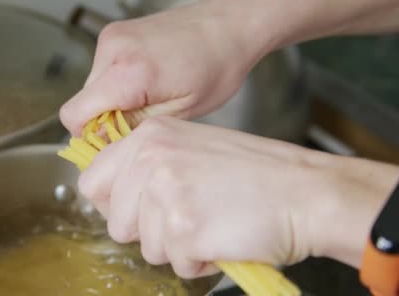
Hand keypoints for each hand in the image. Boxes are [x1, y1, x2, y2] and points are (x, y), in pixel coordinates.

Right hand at [60, 0, 269, 135]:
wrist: (227, 25)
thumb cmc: (216, 65)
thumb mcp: (179, 112)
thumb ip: (134, 128)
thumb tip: (104, 142)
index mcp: (130, 72)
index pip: (75, 114)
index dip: (88, 136)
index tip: (110, 144)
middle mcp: (114, 49)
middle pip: (83, 102)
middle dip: (104, 119)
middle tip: (139, 123)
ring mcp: (112, 37)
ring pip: (92, 88)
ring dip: (112, 100)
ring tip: (148, 98)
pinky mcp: (114, 33)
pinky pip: (102, 71)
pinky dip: (117, 83)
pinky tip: (146, 82)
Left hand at [78, 116, 398, 277]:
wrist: (307, 192)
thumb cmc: (257, 174)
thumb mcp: (191, 147)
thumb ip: (148, 163)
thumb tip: (116, 193)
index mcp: (149, 137)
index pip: (93, 181)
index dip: (114, 204)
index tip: (137, 210)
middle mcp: (150, 160)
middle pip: (116, 222)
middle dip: (148, 231)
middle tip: (188, 218)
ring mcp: (165, 194)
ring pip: (146, 247)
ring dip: (179, 247)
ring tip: (213, 224)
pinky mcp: (183, 229)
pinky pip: (177, 265)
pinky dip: (201, 262)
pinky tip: (224, 238)